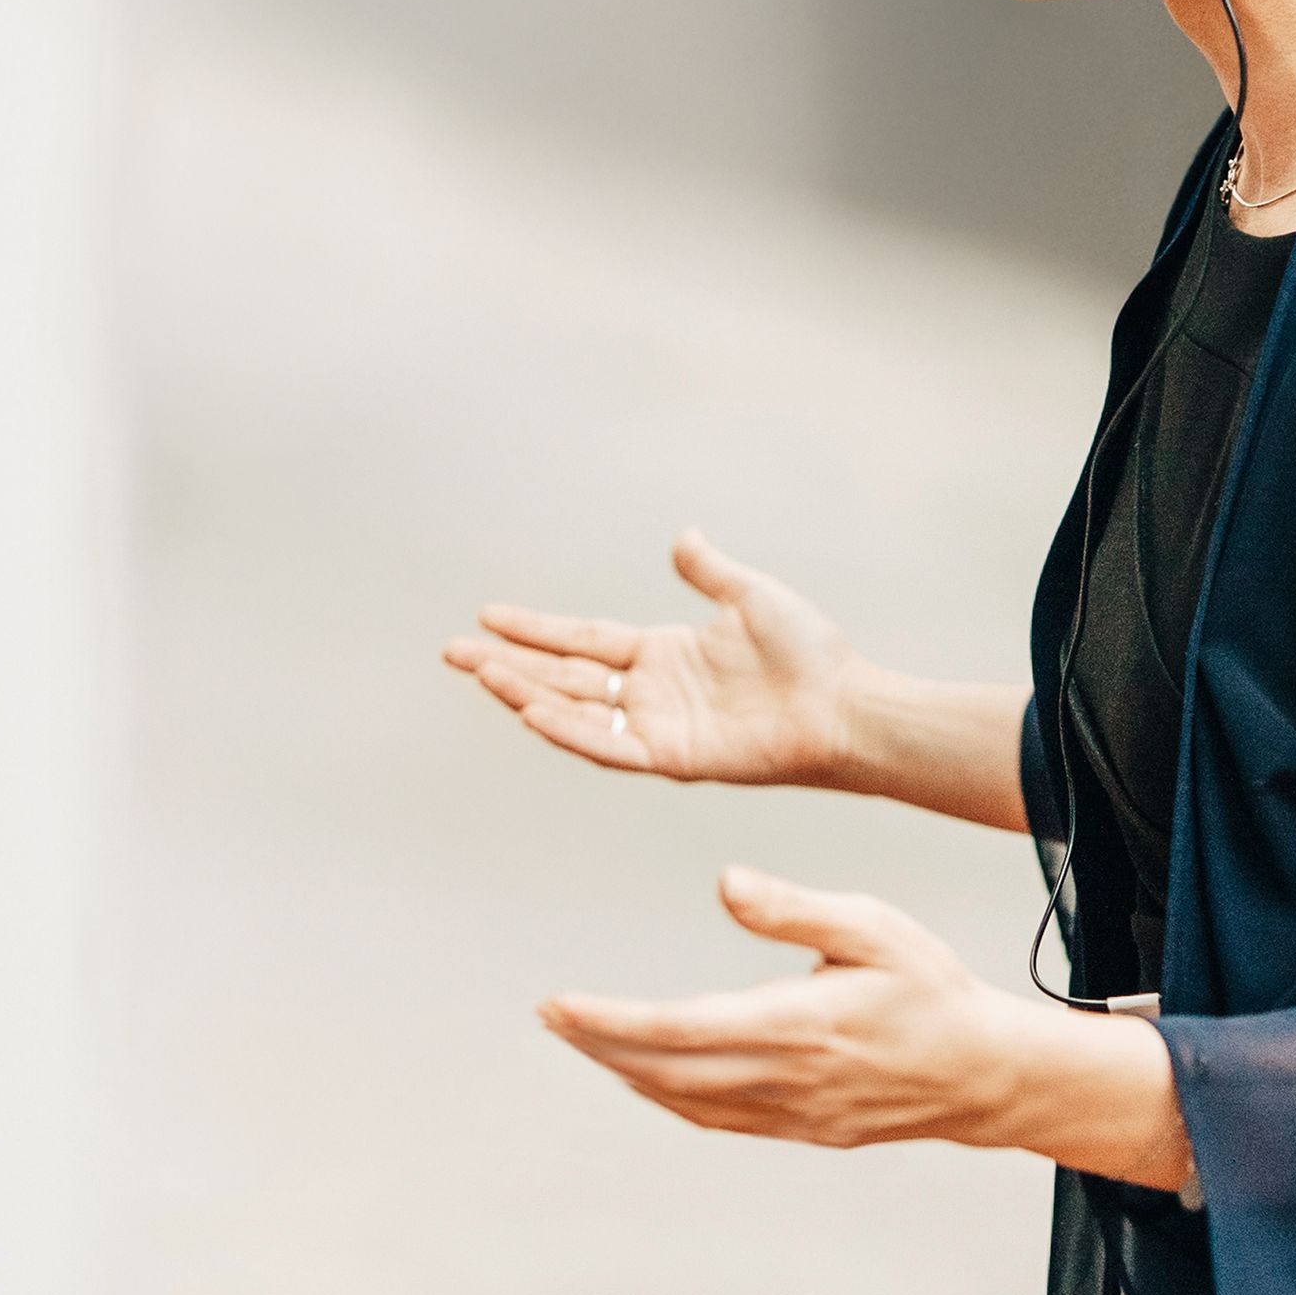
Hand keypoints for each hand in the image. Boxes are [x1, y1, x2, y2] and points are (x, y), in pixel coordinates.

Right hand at [443, 529, 852, 786]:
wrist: (844, 702)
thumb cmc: (807, 653)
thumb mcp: (750, 596)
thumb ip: (708, 572)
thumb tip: (684, 537)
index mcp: (663, 653)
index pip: (582, 640)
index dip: (535, 629)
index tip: (487, 616)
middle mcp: (651, 692)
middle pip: (563, 676)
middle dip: (507, 664)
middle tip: (451, 652)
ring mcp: (658, 726)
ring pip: (574, 710)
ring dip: (526, 693)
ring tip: (480, 673)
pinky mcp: (673, 757)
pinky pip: (609, 746)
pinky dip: (569, 730)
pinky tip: (530, 710)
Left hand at [538, 867, 1014, 1148]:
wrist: (986, 1073)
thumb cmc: (930, 988)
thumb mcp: (873, 925)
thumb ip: (794, 908)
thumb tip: (724, 882)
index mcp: (800, 1024)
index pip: (679, 1029)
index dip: (609, 1022)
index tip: (560, 1004)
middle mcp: (788, 1079)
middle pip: (665, 1074)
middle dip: (599, 1046)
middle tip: (551, 1017)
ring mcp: (793, 1115)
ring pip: (685, 1103)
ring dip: (626, 1074)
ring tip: (583, 1040)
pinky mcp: (803, 1132)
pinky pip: (717, 1121)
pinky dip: (669, 1099)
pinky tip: (645, 1077)